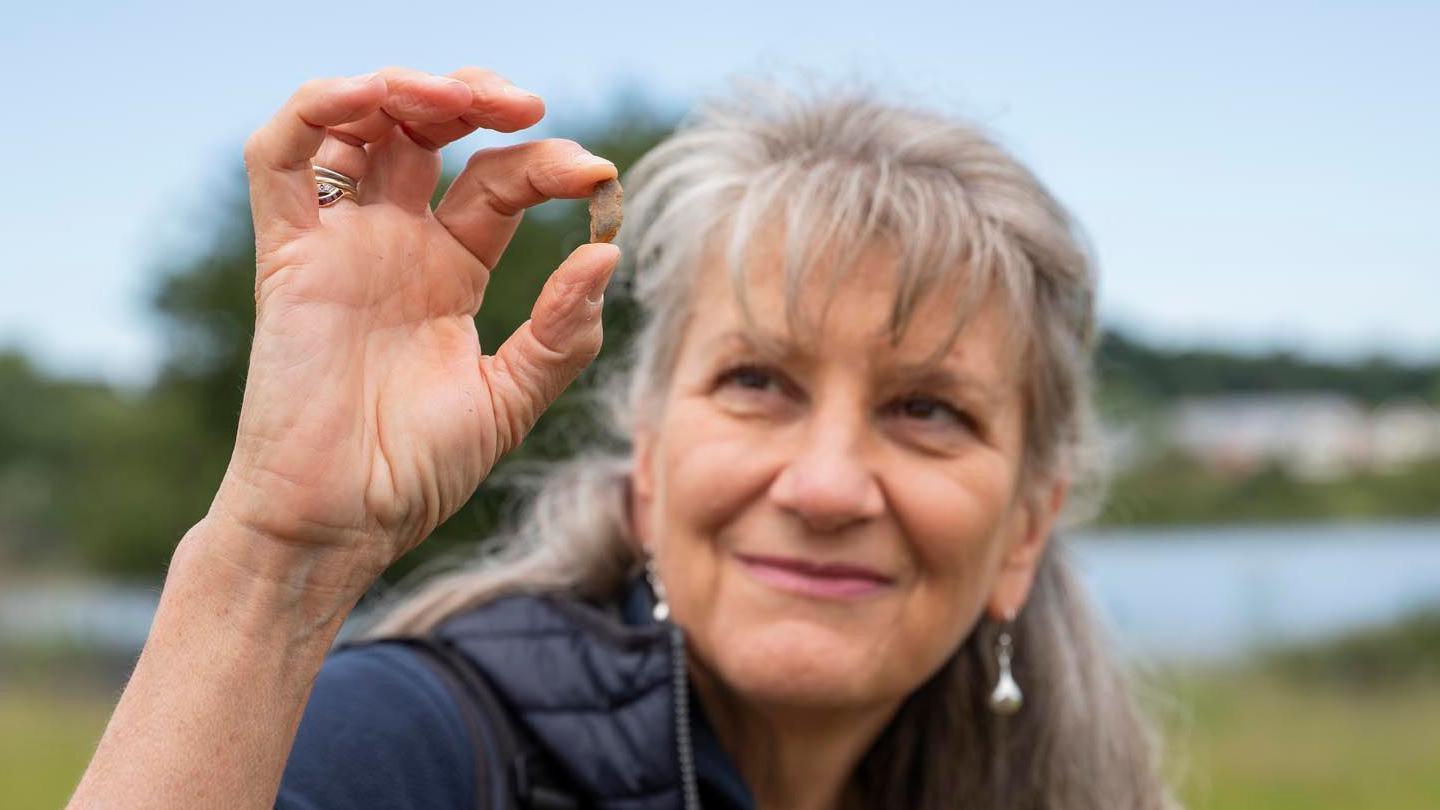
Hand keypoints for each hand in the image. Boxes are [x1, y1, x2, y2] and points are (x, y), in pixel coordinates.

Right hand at [212, 66, 619, 585]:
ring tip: (461, 97)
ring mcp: (339, 244)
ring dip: (406, 88)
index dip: (547, 163)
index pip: (499, 181)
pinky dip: (317, 111)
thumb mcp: (510, 400)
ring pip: (358, 123)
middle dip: (476, 98)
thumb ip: (560, 334)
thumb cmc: (416, 473)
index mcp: (449, 268)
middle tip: (527, 104)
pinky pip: (280, 160)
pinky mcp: (286, 257)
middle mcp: (394, 243)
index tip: (598, 174)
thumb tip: (605, 253)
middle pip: (428, 130)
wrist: (340, 524)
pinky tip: (372, 100)